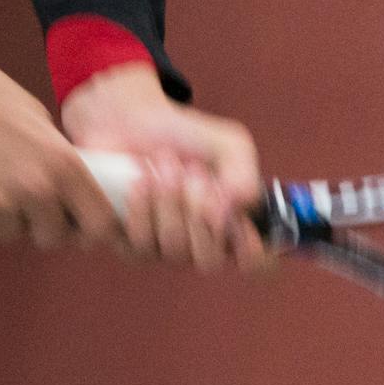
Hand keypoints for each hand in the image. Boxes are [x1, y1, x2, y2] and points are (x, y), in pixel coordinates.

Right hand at [0, 31, 121, 250]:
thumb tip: (71, 190)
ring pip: (11, 233)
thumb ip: (56, 158)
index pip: (97, 223)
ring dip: (5, 217)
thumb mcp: (37, 117)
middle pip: (52, 238)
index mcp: (60, 162)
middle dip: (42, 225)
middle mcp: (32, 187)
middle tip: (27, 201)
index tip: (81, 225)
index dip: (92, 230)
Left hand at [59, 64, 271, 273]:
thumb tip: (235, 206)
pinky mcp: (128, 244)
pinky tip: (138, 179)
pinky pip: (138, 243)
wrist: (131, 122)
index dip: (252, 253)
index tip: (239, 223)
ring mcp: (163, 249)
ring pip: (173, 248)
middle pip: (208, 260)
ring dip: (169, 200)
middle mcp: (199, 243)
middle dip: (199, 211)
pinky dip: (140, 206)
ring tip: (162, 162)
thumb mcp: (227, 143)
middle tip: (193, 169)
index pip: (254, 262)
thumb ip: (243, 171)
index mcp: (231, 223)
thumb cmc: (182, 136)